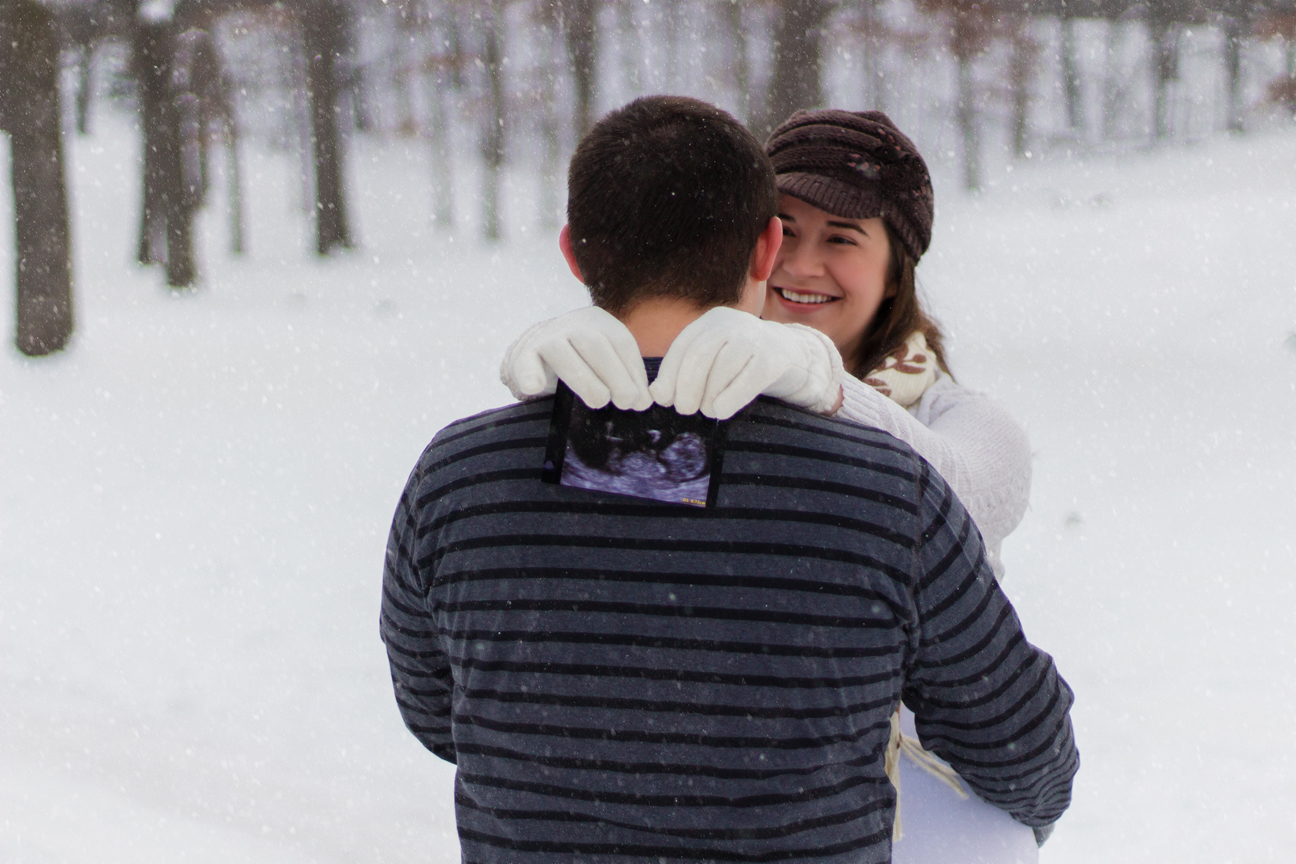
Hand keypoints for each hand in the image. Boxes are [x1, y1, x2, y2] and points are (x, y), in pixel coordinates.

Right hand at [499, 306, 651, 409]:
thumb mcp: (606, 361)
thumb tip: (643, 402)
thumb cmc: (580, 361)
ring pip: (563, 354)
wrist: (534, 351)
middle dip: (615, 375)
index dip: (634, 372)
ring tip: (599, 402)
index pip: (621, 342)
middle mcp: (572, 324)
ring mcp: (546, 337)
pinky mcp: (523, 354)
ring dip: (584, 380)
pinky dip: (529, 375)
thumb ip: (625, 378)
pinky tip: (534, 388)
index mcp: (598, 322)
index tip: (641, 400)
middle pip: (595, 345)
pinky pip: (525, 364)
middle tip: (626, 402)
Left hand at [650, 307, 843, 419]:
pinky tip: (721, 412)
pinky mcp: (775, 358)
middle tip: (685, 410)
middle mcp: (733, 323)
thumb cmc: (744, 364)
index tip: (663, 399)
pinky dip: (730, 398)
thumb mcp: (714, 361)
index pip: (683, 346)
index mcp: (712, 321)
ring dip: (708, 395)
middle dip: (687, 386)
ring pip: (722, 367)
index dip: (668, 375)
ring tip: (707, 410)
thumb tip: (656, 395)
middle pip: (700, 354)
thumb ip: (686, 373)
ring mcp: (756, 337)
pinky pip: (748, 379)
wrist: (795, 356)